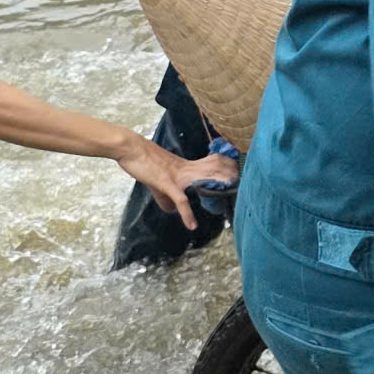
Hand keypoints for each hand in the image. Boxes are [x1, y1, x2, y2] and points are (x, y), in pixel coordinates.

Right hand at [114, 135, 235, 230]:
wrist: (130, 148)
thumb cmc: (143, 159)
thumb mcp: (159, 178)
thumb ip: (168, 196)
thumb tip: (174, 211)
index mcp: (187, 166)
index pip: (214, 164)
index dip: (228, 167)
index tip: (239, 173)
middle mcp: (186, 169)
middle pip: (216, 169)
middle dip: (231, 176)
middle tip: (243, 185)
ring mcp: (177, 176)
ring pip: (203, 181)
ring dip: (217, 191)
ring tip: (228, 203)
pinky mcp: (166, 182)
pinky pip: (180, 199)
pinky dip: (187, 213)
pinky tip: (191, 225)